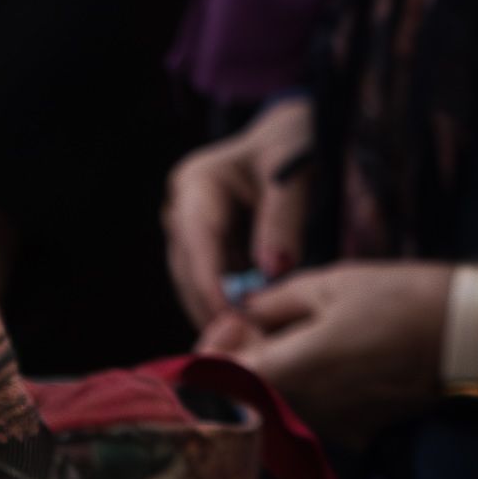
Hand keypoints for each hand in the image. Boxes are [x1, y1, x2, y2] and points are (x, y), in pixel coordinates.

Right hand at [162, 96, 313, 333]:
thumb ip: (284, 217)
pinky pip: (215, 281)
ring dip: (219, 311)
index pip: (198, 241)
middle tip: (245, 344)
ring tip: (250, 343)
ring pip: (197, 282)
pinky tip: (252, 328)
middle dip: (212, 306)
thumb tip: (271, 270)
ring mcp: (189, 229)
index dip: (211, 284)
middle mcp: (182, 207)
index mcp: (197, 182)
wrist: (293, 135)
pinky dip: (231, 303)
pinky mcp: (206, 246)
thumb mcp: (294, 171)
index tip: (231, 318)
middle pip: (190, 269)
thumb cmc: (295, 143)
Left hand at [195, 260, 452, 446]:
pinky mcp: (358, 431)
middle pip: (246, 392)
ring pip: (279, 401)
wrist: (470, 338)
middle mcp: (302, 410)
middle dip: (244, 354)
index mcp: (289, 371)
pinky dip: (311, 385)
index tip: (232, 319)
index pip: (218, 378)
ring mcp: (330, 425)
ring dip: (276, 369)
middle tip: (264, 316)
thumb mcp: (332, 283)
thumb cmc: (401, 300)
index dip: (213, 348)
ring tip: (302, 329)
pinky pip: (315, 410)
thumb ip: (274, 302)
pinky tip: (336, 353)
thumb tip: (243, 312)